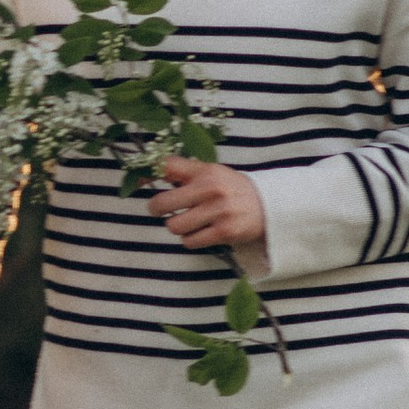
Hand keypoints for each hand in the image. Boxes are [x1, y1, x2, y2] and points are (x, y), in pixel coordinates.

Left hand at [147, 155, 265, 253]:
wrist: (269, 206)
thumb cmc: (231, 189)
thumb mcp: (211, 173)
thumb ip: (182, 174)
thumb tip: (143, 176)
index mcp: (204, 170)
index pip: (166, 166)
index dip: (147, 174)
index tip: (139, 182)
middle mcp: (210, 188)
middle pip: (162, 203)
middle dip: (157, 209)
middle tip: (164, 210)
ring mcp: (218, 211)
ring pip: (174, 226)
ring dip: (177, 227)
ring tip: (189, 222)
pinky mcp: (224, 232)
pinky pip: (189, 242)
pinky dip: (191, 240)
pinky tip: (201, 232)